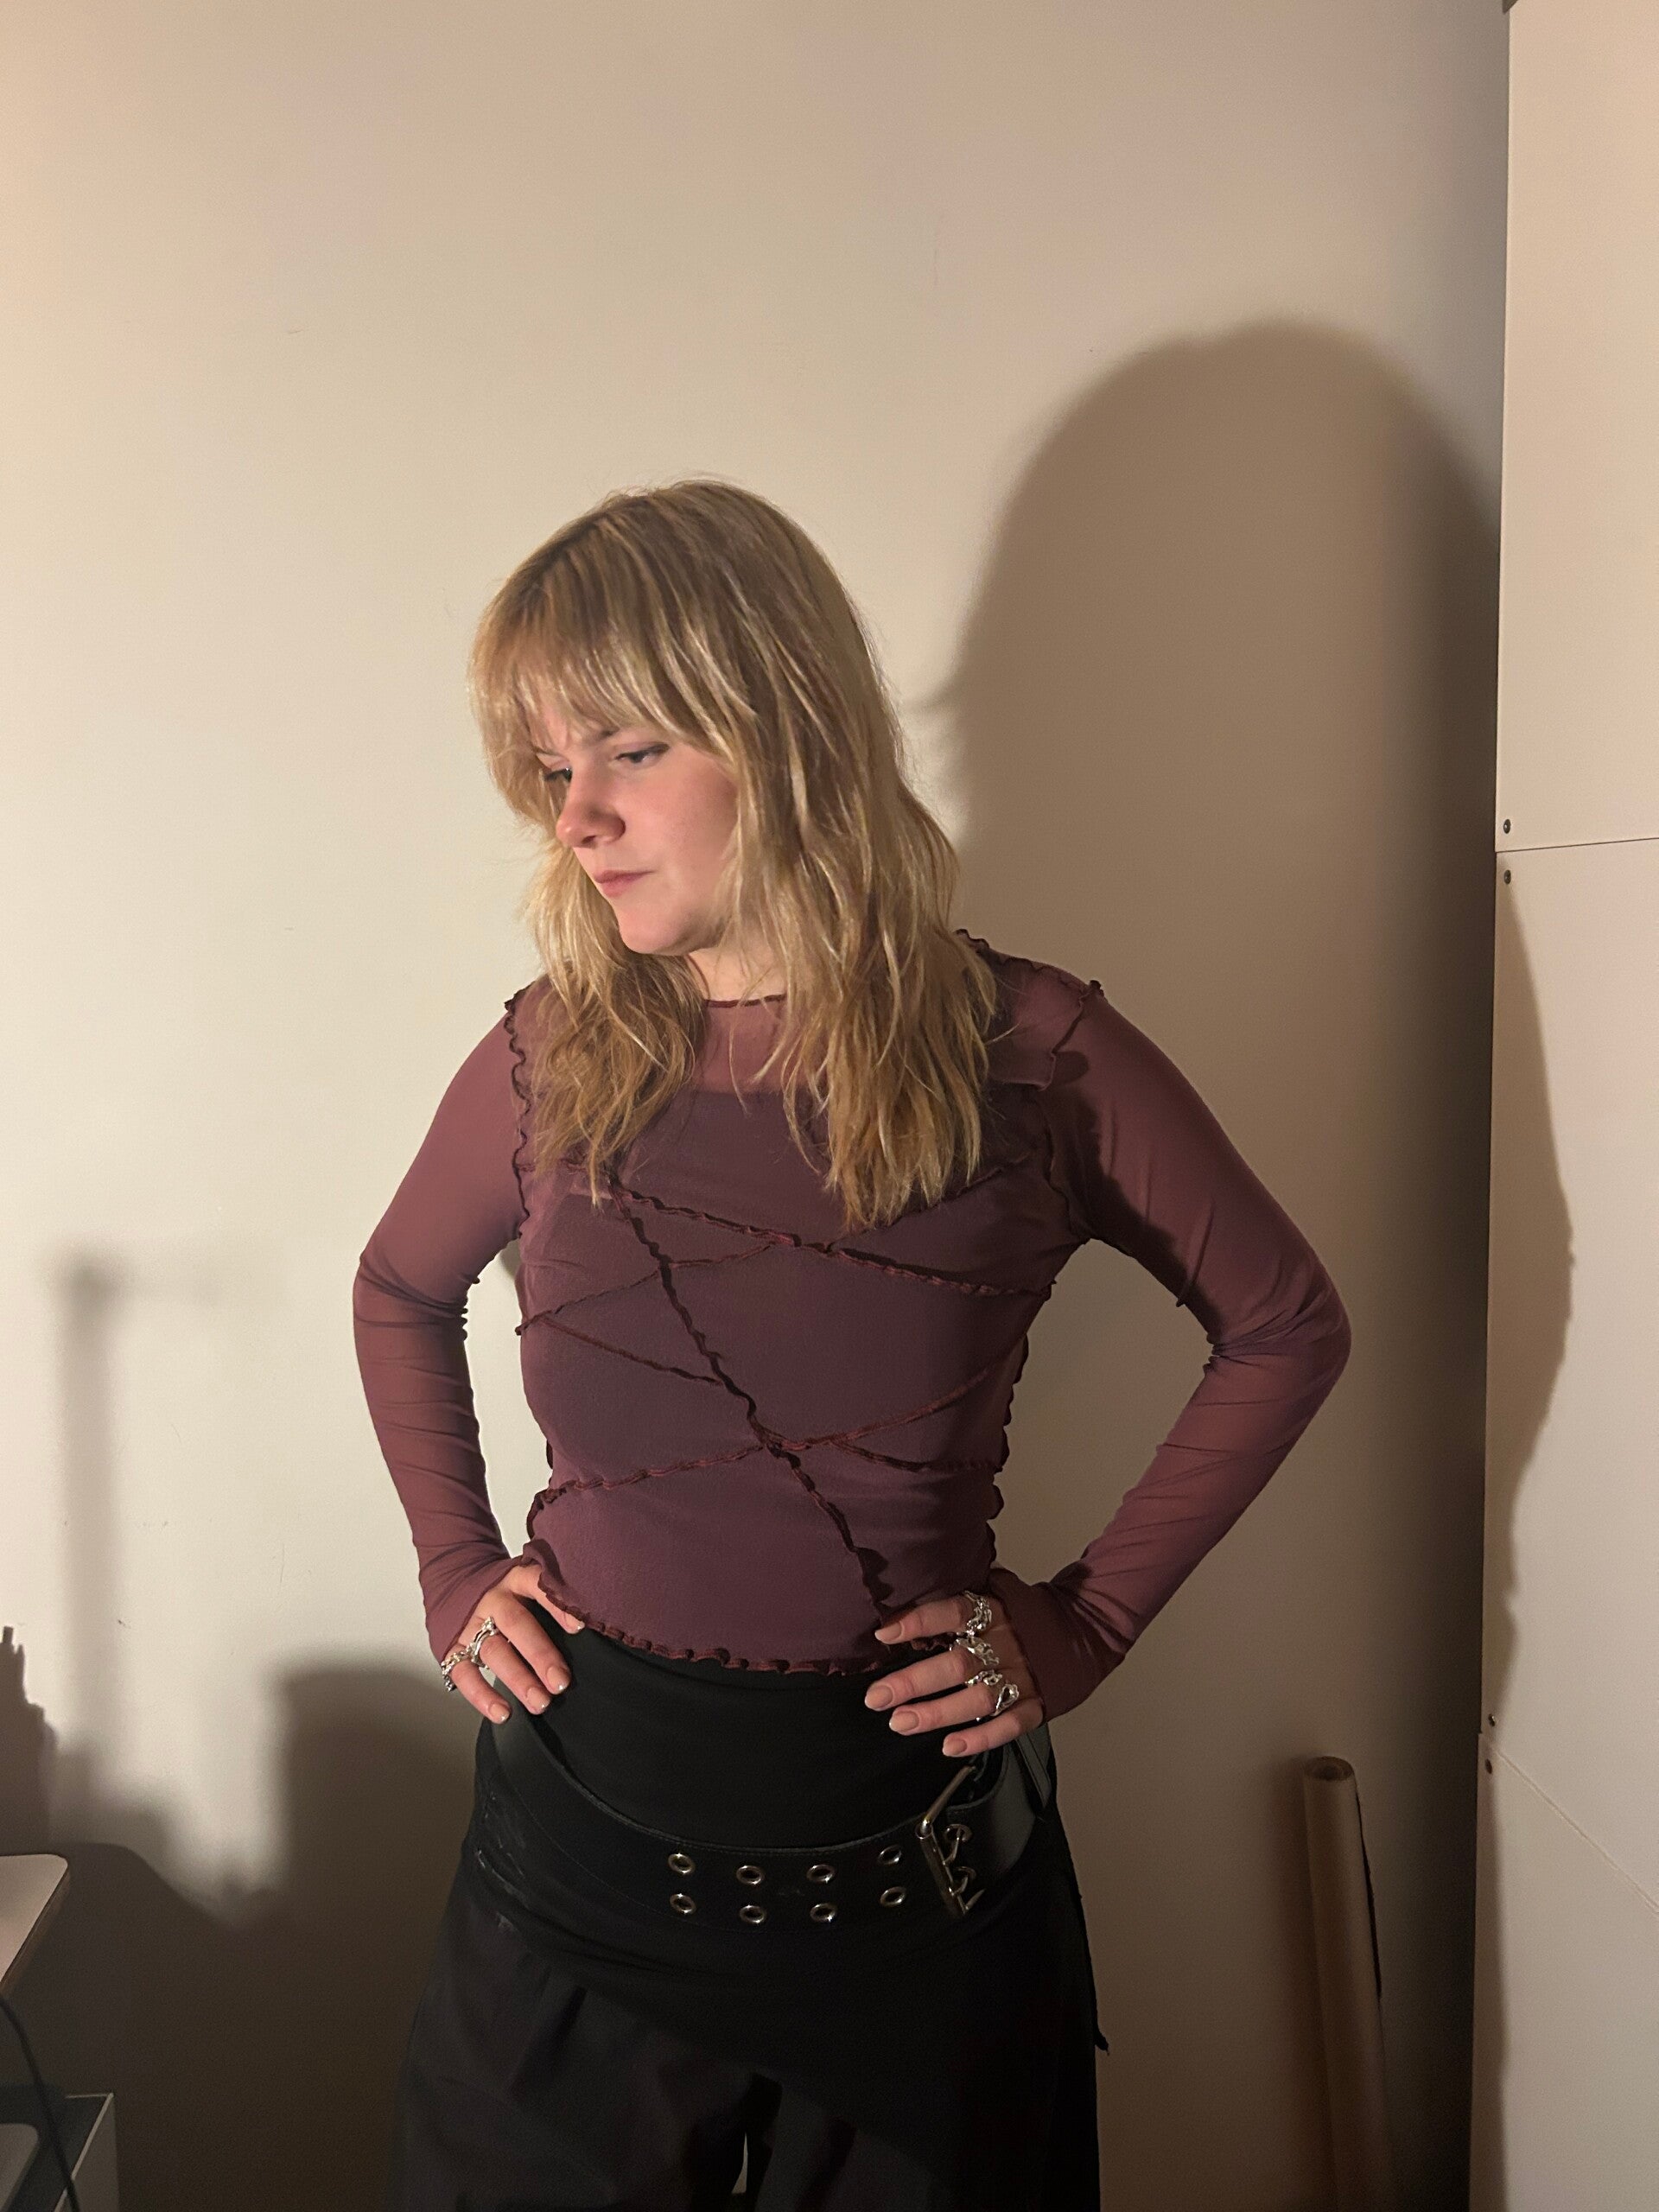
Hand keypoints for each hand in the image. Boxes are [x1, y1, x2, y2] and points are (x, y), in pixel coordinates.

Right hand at [442, 1562, 586, 1723]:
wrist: (457, 1582)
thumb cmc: (507, 1593)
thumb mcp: (528, 1585)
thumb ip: (553, 1602)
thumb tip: (595, 1628)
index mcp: (516, 1580)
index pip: (538, 1584)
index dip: (558, 1605)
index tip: (580, 1626)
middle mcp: (493, 1600)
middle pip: (516, 1623)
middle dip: (539, 1655)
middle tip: (560, 1682)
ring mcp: (471, 1625)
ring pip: (494, 1652)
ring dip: (518, 1679)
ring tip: (540, 1703)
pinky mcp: (452, 1648)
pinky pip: (465, 1674)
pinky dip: (482, 1696)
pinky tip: (503, 1712)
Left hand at [863, 1590, 1045, 1758]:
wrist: (1087, 1627)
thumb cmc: (1030, 1612)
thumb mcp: (1000, 1590)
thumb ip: (965, 1591)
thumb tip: (917, 1578)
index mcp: (996, 1610)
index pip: (955, 1612)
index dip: (919, 1621)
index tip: (884, 1633)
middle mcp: (1007, 1644)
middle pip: (958, 1664)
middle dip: (913, 1682)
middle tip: (878, 1696)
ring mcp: (1024, 1676)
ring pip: (978, 1699)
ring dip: (937, 1714)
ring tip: (900, 1721)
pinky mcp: (1039, 1704)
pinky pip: (1010, 1724)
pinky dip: (980, 1738)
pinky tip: (950, 1745)